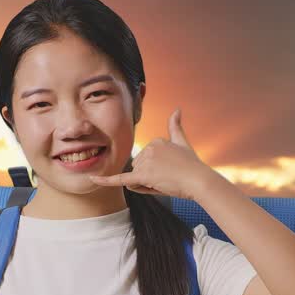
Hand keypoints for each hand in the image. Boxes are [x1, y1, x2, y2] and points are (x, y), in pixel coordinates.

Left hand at [88, 108, 219, 201]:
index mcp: (155, 141)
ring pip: (135, 180)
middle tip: (168, 179)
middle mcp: (149, 148)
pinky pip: (121, 179)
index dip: (156, 172)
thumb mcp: (182, 143)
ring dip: (147, 186)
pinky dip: (106, 180)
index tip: (171, 171)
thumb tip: (177, 109)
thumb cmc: (192, 165)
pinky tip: (94, 179)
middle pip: (139, 171)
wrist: (199, 180)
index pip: (145, 162)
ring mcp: (146, 161)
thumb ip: (176, 126)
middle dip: (149, 180)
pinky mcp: (143, 174)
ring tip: (165, 182)